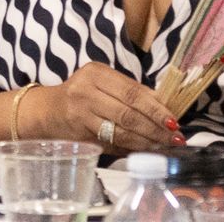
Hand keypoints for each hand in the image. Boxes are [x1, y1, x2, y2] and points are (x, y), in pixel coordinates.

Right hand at [38, 63, 183, 152]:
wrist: (48, 111)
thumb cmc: (82, 95)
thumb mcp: (103, 84)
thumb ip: (131, 93)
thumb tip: (166, 106)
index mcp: (97, 73)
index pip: (133, 91)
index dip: (156, 108)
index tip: (175, 121)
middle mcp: (86, 90)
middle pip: (129, 111)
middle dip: (156, 127)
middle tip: (175, 138)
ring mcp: (81, 113)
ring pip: (122, 130)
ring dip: (147, 141)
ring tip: (165, 146)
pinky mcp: (80, 133)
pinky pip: (112, 142)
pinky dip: (133, 148)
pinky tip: (146, 150)